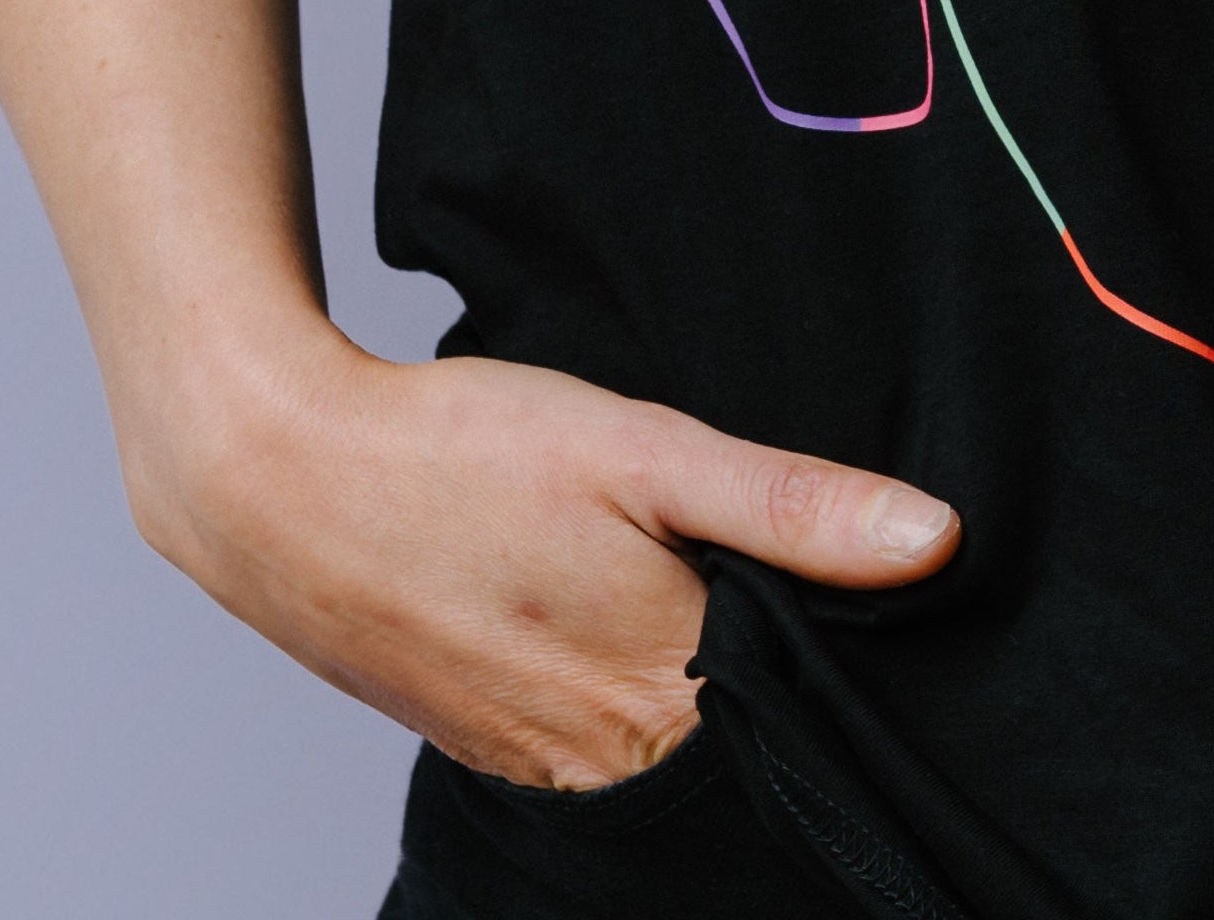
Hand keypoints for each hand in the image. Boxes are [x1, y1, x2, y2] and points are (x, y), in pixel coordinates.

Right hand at [127, 323, 957, 789]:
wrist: (277, 480)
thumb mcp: (643, 446)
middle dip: (778, 679)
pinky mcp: (487, 748)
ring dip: (699, 688)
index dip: (850, 658)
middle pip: (739, 743)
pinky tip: (621, 624)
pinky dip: (628, 698)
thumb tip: (936, 542)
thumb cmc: (460, 451)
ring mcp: (536, 766)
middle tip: (796, 587)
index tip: (886, 609)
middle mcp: (603, 763)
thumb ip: (788, 504)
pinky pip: (593, 747)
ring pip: (666, 749)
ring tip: (700, 593)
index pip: (805, 714)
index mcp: (662, 694)